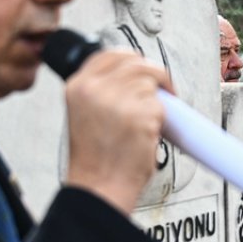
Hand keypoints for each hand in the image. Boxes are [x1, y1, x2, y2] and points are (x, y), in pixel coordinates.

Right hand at [64, 50, 168, 214]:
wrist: (99, 187)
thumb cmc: (95, 159)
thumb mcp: (85, 114)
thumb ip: (101, 91)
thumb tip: (130, 77)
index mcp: (78, 86)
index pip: (110, 54)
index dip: (133, 60)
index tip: (145, 69)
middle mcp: (95, 88)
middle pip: (137, 63)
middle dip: (156, 75)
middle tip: (164, 90)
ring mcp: (117, 100)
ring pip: (152, 82)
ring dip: (159, 99)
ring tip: (151, 119)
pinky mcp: (139, 114)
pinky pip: (161, 105)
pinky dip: (162, 118)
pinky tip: (148, 133)